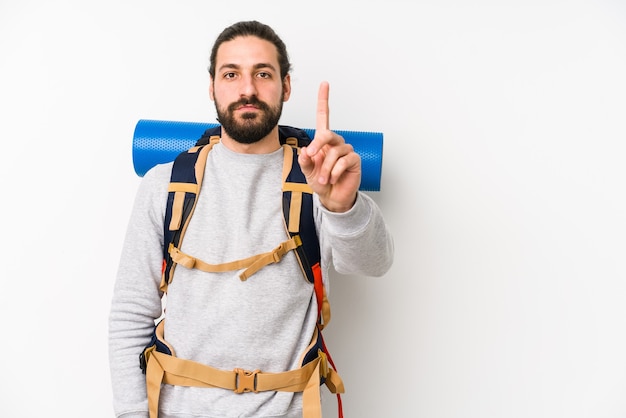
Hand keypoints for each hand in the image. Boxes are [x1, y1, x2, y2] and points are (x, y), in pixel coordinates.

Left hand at [298, 81, 360, 211]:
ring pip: (334, 152)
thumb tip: (305, 150)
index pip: (324, 116)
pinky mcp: (354, 160)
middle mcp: (336, 143)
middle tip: (312, 156)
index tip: (324, 84)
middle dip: (318, 145)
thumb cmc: (321, 181)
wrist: (332, 197)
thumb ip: (304, 160)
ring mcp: (346, 150)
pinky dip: (335, 171)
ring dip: (326, 167)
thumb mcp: (307, 171)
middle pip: (327, 134)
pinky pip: (344, 161)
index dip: (324, 100)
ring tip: (323, 179)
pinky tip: (333, 178)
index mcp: (323, 141)